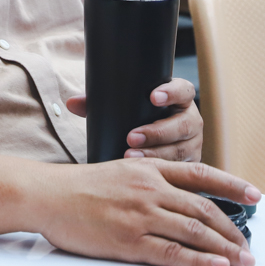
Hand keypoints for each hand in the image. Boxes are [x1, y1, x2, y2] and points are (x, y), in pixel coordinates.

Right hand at [35, 158, 260, 265]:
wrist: (47, 194)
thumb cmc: (79, 186)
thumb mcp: (120, 170)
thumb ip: (150, 181)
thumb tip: (177, 198)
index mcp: (149, 168)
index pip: (201, 174)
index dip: (232, 185)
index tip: (255, 195)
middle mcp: (150, 189)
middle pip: (204, 209)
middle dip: (233, 230)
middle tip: (248, 247)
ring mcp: (141, 215)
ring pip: (195, 232)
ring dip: (225, 249)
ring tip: (242, 261)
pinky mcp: (130, 241)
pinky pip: (173, 253)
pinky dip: (200, 262)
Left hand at [66, 78, 201, 160]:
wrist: (154, 143)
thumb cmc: (137, 119)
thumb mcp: (124, 108)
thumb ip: (99, 103)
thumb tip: (71, 103)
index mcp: (180, 98)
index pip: (183, 90)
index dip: (171, 93)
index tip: (153, 97)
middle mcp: (191, 120)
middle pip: (183, 124)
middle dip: (157, 132)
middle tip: (131, 137)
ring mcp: (193, 144)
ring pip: (181, 150)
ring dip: (156, 154)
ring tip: (130, 156)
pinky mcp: (190, 165)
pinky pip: (181, 171)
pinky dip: (162, 171)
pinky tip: (145, 175)